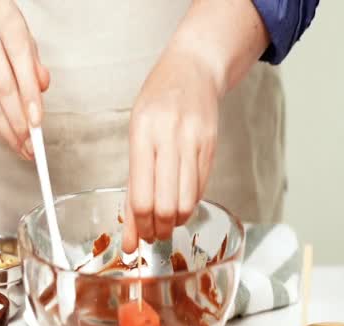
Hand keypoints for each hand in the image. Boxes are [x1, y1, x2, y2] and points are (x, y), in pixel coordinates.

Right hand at [0, 0, 49, 158]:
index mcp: (5, 22)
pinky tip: (5, 137)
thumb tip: (41, 89)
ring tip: (21, 147)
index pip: (20, 61)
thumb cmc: (4, 35)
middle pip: (2, 87)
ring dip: (5, 131)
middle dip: (18, 121)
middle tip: (30, 142)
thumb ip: (35, 64)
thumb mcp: (25, 38)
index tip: (37, 121)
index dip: (29, 95)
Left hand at [123, 44, 219, 251]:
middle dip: (158, 230)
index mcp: (143, 135)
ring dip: (175, 222)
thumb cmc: (157, 101)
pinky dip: (189, 205)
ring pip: (187, 201)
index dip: (140, 226)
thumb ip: (134, 181)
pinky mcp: (212, 147)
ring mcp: (195, 142)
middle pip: (165, 205)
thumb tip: (130, 228)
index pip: (141, 197)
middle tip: (153, 235)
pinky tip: (179, 205)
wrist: (194, 69)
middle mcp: (170, 138)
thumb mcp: (135, 133)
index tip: (138, 238)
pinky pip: (201, 189)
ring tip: (166, 224)